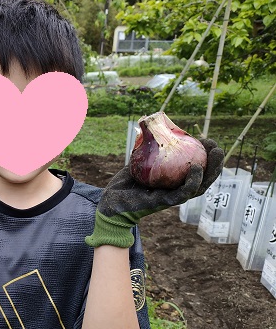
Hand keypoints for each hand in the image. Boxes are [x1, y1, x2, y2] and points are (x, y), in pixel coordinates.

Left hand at [85, 139, 223, 247]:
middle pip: (203, 177)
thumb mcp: (139, 162)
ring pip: (198, 186)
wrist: (111, 201)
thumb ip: (148, 148)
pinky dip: (192, 182)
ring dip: (210, 170)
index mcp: (174, 181)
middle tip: (217, 147)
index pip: (197, 168)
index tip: (207, 140)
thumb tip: (153, 126)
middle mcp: (176, 190)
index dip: (205, 155)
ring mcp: (172, 197)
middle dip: (215, 162)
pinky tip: (196, 168)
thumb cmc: (125, 183)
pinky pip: (182, 193)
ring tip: (215, 154)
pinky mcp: (164, 203)